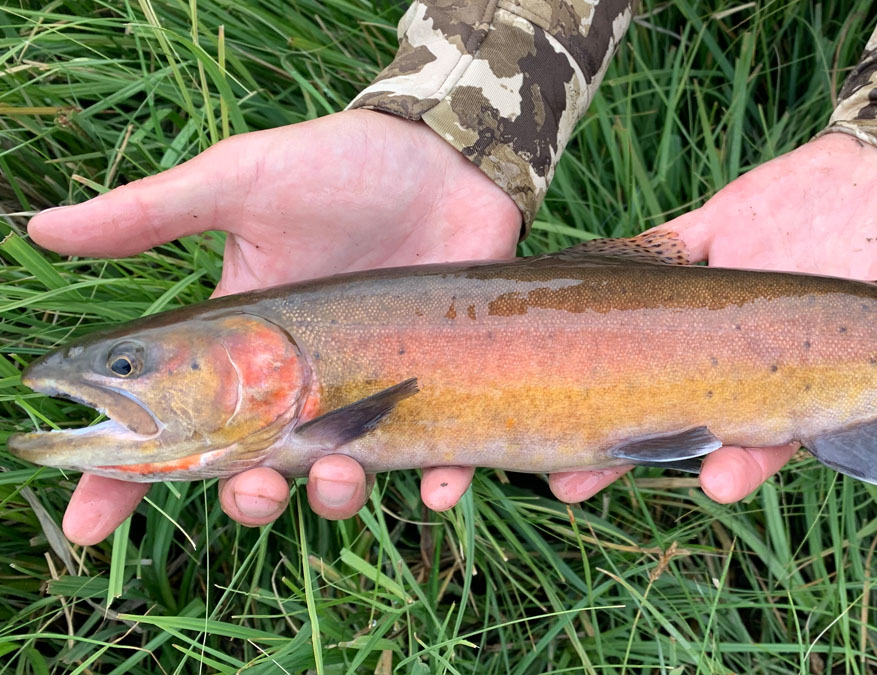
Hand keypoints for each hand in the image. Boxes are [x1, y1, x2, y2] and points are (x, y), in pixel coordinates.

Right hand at [28, 110, 520, 544]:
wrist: (445, 156)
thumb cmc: (340, 166)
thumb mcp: (240, 183)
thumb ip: (152, 214)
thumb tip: (40, 227)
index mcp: (243, 347)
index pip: (172, 423)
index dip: (124, 478)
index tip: (86, 525)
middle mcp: (303, 382)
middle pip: (257, 471)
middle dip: (247, 499)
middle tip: (254, 490)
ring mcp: (374, 390)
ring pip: (342, 478)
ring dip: (334, 497)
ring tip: (337, 474)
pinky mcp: (442, 387)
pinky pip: (444, 459)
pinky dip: (442, 485)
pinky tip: (438, 489)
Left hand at [547, 132, 876, 503]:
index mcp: (806, 376)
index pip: (765, 434)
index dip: (741, 461)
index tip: (714, 485)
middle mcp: (750, 349)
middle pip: (683, 408)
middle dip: (634, 447)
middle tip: (577, 479)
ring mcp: (717, 295)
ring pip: (650, 349)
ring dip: (599, 384)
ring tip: (544, 431)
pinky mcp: (699, 240)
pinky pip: (648, 257)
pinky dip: (609, 269)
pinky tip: (560, 293)